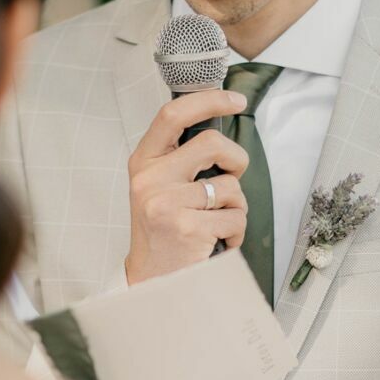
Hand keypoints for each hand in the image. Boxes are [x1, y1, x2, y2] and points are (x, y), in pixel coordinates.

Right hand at [125, 89, 249, 285]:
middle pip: (211, 144)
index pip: (172, 115)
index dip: (209, 101)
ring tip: (216, 222)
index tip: (235, 99)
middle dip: (236, 158)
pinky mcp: (188, 228)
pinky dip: (236, 231)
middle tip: (233, 174)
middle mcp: (150, 180)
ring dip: (235, 207)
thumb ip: (180, 159)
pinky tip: (218, 241)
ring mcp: (167, 204)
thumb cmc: (163, 231)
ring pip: (230, 186)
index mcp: (143, 162)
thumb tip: (220, 132)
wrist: (152, 280)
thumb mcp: (159, 187)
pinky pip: (235, 217)